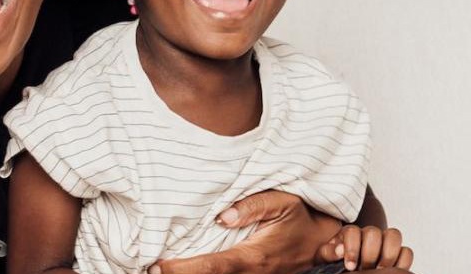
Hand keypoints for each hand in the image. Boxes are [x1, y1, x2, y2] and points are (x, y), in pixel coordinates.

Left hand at [148, 191, 340, 273]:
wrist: (323, 240)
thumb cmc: (300, 217)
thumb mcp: (283, 202)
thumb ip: (254, 205)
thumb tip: (223, 214)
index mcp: (255, 256)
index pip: (214, 266)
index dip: (185, 269)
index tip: (159, 267)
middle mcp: (252, 272)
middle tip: (147, 269)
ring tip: (157, 269)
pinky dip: (202, 273)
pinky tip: (182, 268)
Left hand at [317, 225, 412, 271]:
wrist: (347, 270)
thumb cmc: (335, 264)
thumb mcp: (326, 258)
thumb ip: (329, 252)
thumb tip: (340, 250)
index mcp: (350, 233)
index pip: (353, 231)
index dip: (352, 248)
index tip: (349, 266)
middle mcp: (369, 234)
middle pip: (374, 232)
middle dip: (369, 254)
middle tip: (364, 268)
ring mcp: (385, 242)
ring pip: (394, 235)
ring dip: (387, 255)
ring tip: (379, 270)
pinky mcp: (398, 254)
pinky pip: (407, 251)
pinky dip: (401, 262)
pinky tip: (390, 272)